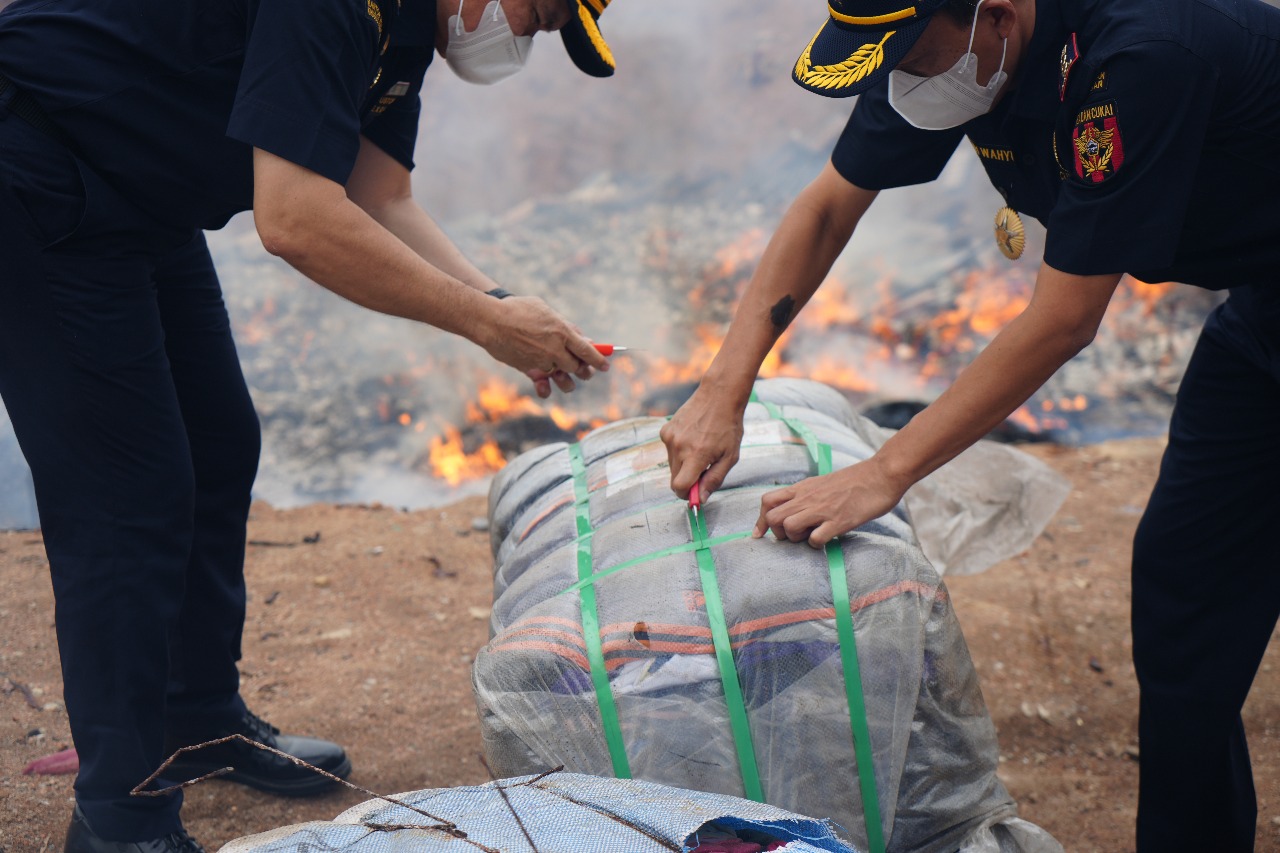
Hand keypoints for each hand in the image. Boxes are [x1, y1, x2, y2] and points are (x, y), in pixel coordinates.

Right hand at [479, 296, 609, 396]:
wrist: (490, 320)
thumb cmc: (518, 309)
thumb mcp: (545, 310)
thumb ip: (565, 325)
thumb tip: (582, 337)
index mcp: (562, 332)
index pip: (587, 350)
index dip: (599, 359)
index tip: (606, 365)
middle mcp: (555, 349)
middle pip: (577, 367)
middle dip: (584, 370)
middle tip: (586, 371)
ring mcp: (541, 361)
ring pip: (562, 377)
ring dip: (566, 380)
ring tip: (566, 379)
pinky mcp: (528, 370)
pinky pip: (541, 383)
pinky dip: (544, 386)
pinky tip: (545, 386)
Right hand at [659, 386, 745, 500]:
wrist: (718, 396)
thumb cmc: (728, 426)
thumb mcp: (730, 456)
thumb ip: (714, 479)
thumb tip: (700, 498)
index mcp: (696, 455)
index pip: (679, 487)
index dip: (686, 494)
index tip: (695, 493)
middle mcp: (679, 447)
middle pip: (674, 479)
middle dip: (687, 480)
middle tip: (703, 469)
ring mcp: (670, 438)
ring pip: (672, 465)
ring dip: (683, 465)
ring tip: (700, 448)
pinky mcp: (665, 431)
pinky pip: (670, 451)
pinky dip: (679, 451)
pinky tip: (692, 439)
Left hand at [752, 458, 907, 547]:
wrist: (881, 474)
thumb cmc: (855, 480)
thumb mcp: (823, 483)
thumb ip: (807, 495)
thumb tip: (796, 511)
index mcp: (803, 488)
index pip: (767, 501)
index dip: (760, 520)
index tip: (761, 534)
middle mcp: (808, 497)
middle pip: (773, 517)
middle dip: (777, 532)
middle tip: (793, 536)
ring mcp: (823, 509)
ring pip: (789, 527)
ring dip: (796, 539)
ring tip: (810, 537)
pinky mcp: (839, 520)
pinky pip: (816, 539)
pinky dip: (817, 545)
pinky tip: (826, 540)